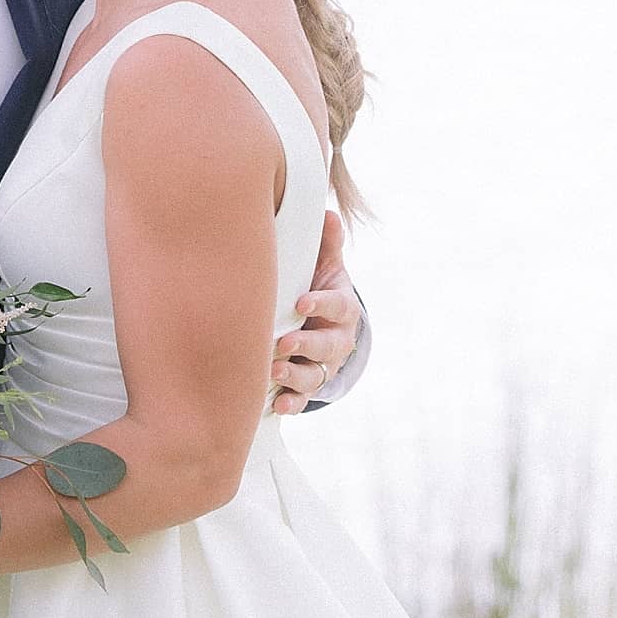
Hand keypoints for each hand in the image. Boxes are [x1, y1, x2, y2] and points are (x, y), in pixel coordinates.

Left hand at [269, 206, 359, 411]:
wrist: (324, 327)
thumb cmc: (318, 289)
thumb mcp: (326, 267)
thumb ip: (327, 245)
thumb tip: (328, 213)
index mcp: (343, 308)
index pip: (338, 305)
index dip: (322, 304)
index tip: (302, 302)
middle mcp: (337, 340)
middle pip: (327, 345)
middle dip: (305, 345)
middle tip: (283, 343)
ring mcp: (324, 365)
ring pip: (313, 375)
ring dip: (295, 375)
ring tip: (273, 371)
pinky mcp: (310, 385)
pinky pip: (303, 398)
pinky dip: (291, 402)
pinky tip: (276, 404)